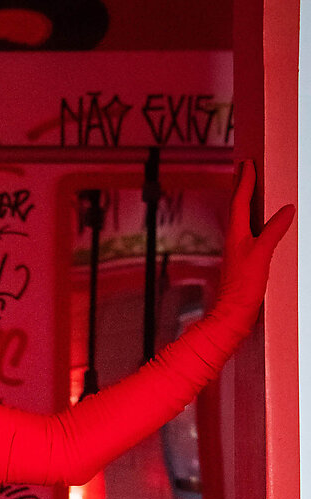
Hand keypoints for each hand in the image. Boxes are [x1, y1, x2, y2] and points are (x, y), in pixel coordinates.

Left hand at [219, 159, 294, 310]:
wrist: (231, 316)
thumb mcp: (262, 255)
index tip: (247, 164)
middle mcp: (234, 241)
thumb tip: (287, 210)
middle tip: (242, 168)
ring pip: (240, 219)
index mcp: (236, 235)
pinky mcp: (242, 263)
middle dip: (241, 186)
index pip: (240, 201)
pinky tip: (256, 225)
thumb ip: (274, 231)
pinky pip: (247, 233)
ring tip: (248, 188)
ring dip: (244, 201)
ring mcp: (237, 252)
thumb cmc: (242, 289)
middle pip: (237, 207)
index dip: (245, 182)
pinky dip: (251, 220)